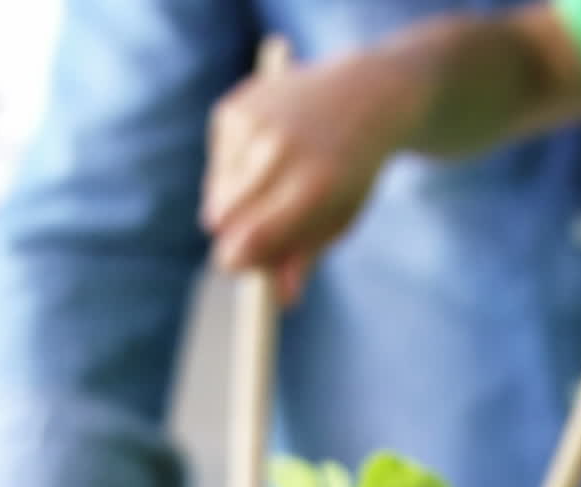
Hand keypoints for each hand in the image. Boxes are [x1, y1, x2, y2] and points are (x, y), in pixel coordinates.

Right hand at [201, 50, 406, 303]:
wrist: (364, 94)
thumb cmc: (350, 171)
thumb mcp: (339, 219)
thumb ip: (305, 257)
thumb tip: (281, 298)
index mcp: (312, 189)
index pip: (250, 240)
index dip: (236, 261)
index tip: (238, 266)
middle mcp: (280, 151)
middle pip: (222, 219)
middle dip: (233, 232)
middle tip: (261, 226)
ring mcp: (254, 124)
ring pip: (216, 193)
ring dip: (234, 200)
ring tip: (273, 180)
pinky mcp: (235, 109)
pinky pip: (216, 164)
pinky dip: (233, 168)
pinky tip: (267, 150)